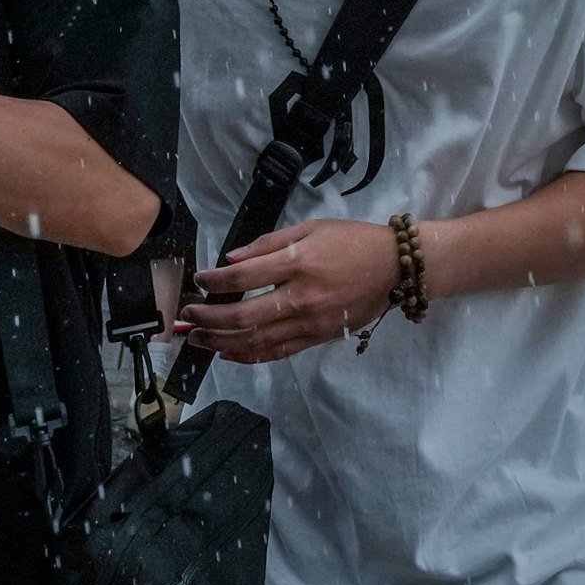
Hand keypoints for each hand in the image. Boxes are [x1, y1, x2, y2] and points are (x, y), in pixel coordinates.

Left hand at [175, 218, 399, 363]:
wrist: (396, 268)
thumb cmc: (353, 241)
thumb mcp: (312, 228)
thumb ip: (269, 243)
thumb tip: (231, 259)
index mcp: (298, 262)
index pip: (243, 276)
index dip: (214, 281)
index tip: (199, 280)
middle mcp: (301, 297)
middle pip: (244, 316)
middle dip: (209, 318)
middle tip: (188, 315)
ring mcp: (310, 322)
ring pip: (257, 340)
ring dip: (221, 342)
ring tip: (197, 338)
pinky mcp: (317, 337)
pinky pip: (278, 352)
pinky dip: (249, 355)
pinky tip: (229, 353)